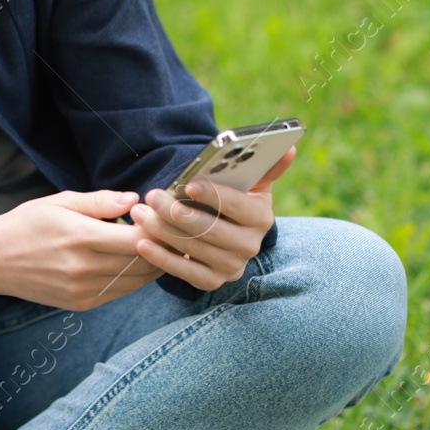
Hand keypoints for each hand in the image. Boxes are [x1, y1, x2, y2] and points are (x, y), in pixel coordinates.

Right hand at [0, 190, 164, 310]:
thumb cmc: (27, 224)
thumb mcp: (60, 202)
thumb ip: (100, 201)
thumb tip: (134, 199)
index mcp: (80, 237)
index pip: (137, 239)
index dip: (157, 229)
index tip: (163, 216)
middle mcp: (84, 267)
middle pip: (141, 262)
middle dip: (162, 247)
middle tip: (174, 233)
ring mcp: (83, 289)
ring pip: (136, 281)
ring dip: (154, 265)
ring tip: (163, 248)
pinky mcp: (81, 303)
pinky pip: (120, 292)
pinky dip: (135, 279)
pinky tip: (137, 263)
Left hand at [126, 146, 294, 290]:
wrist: (226, 235)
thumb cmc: (233, 200)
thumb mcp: (251, 184)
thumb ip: (266, 167)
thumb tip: (289, 147)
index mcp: (261, 217)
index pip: (238, 206)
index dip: (214, 196)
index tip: (189, 185)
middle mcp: (250, 246)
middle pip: (211, 229)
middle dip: (178, 212)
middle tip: (152, 196)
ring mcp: (231, 267)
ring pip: (193, 248)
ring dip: (162, 230)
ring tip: (140, 213)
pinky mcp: (212, 282)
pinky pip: (184, 272)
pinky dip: (161, 258)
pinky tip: (142, 242)